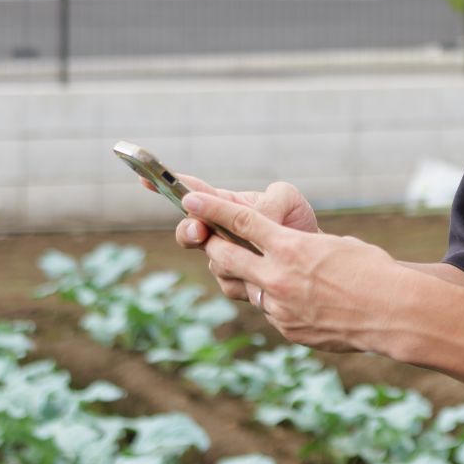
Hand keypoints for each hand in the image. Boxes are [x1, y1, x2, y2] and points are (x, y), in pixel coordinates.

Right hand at [154, 174, 319, 303]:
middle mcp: (219, 234)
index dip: (166, 185)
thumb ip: (266, 204)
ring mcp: (226, 260)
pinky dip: (247, 279)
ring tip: (259, 253)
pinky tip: (265, 277)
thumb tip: (253, 219)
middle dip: (190, 231)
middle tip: (200, 231)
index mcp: (227, 206)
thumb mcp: (287, 200)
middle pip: (189, 232)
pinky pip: (232, 285)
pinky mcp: (240, 285)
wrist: (319, 262)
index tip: (144, 177)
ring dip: (230, 258)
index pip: (193, 193)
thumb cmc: (298, 223)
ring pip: (212, 261)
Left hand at [179, 189, 400, 354]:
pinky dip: (276, 301)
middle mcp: (279, 276)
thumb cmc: (372, 270)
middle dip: (212, 245)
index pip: (240, 221)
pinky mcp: (286, 329)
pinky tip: (299, 300)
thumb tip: (288, 250)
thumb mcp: (335, 244)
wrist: (392, 313)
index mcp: (291, 247)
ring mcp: (279, 306)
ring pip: (244, 288)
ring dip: (246, 277)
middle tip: (209, 239)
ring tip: (263, 271)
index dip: (210, 208)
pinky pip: (269, 310)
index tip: (189, 197)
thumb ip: (302, 246)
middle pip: (225, 257)